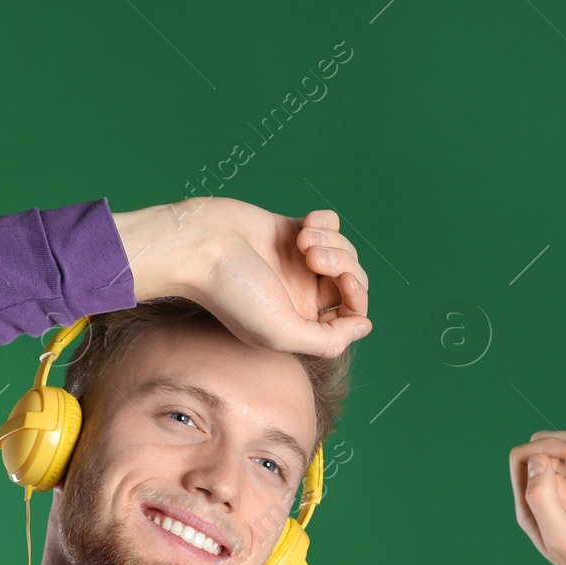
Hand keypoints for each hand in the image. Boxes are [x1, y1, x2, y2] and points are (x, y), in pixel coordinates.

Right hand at [111, 196, 370, 357]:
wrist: (199, 246)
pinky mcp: (292, 231)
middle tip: (313, 258)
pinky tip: (303, 226)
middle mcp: (301, 295)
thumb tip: (365, 327)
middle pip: (352, 279)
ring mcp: (298, 262)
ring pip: (343, 249)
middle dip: (342, 264)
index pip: (352, 315)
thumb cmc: (232, 293)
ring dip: (330, 242)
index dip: (358, 299)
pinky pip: (330, 224)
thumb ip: (328, 341)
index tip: (344, 283)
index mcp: (300, 323)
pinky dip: (324, 223)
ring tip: (302, 242)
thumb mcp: (281, 333)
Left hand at [509, 431, 565, 564]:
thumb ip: (543, 498)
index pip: (522, 459)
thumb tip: (536, 460)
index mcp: (529, 509)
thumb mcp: (563, 535)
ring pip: (560, 453)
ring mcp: (565, 497)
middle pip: (540, 450)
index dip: (546, 446)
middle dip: (564, 442)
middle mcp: (543, 500)